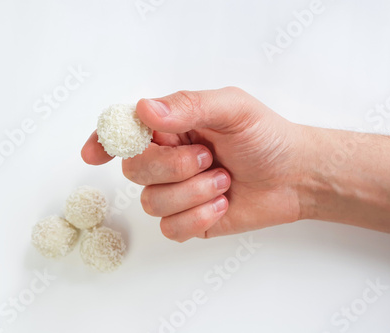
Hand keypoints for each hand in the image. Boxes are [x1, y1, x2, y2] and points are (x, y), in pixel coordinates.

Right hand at [82, 87, 306, 241]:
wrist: (294, 176)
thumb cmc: (266, 137)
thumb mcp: (233, 109)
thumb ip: (188, 107)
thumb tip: (145, 111)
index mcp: (171, 127)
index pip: (125, 132)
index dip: (105, 141)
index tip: (95, 154)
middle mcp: (167, 159)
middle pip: (134, 170)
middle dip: (171, 167)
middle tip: (208, 158)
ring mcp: (175, 191)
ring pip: (150, 201)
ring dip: (192, 192)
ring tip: (223, 180)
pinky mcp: (187, 219)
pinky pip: (170, 228)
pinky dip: (198, 216)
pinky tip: (222, 204)